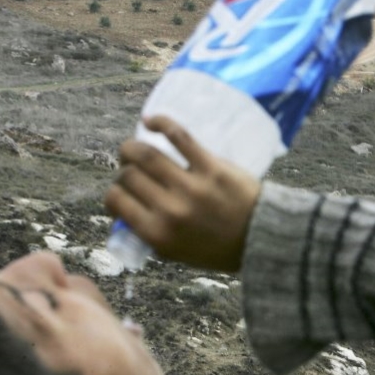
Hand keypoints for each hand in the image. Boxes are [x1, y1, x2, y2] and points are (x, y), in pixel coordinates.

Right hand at [104, 116, 261, 272]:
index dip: (114, 192)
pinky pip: (178, 136)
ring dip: (132, 148)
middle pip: (129, 176)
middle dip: (125, 171)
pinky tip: (149, 121)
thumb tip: (125, 210)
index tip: (122, 191)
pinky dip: (159, 123)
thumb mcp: (176, 253)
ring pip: (146, 155)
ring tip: (133, 149)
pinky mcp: (210, 166)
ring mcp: (190, 186)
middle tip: (132, 171)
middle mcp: (169, 209)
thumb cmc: (217, 248)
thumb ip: (150, 233)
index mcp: (157, 233)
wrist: (260, 238)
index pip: (117, 200)